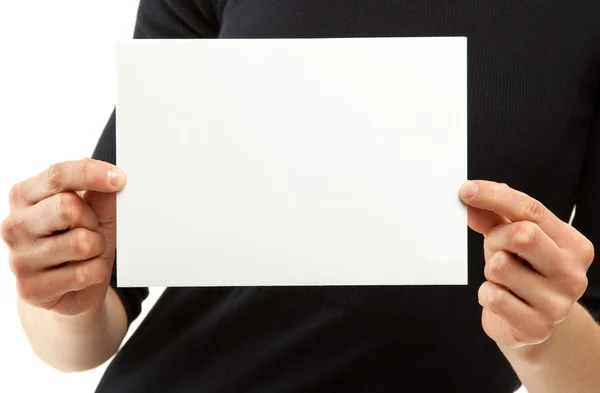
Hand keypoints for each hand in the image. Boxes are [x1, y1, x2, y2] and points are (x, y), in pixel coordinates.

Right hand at [0, 159, 126, 315]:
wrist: (73, 289)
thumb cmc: (82, 240)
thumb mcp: (95, 213)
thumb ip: (100, 195)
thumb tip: (113, 177)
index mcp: (24, 196)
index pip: (57, 176)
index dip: (91, 174)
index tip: (120, 178)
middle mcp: (14, 224)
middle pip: (66, 207)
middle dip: (93, 219)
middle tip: (94, 229)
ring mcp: (19, 258)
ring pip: (80, 243)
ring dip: (97, 247)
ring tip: (89, 252)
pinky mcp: (30, 288)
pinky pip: (83, 273)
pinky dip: (96, 272)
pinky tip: (85, 273)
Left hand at [459, 180, 594, 347]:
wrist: (530, 326)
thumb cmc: (521, 274)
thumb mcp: (510, 242)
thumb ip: (493, 218)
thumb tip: (470, 199)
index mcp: (573, 245)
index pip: (532, 210)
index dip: (494, 196)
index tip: (466, 190)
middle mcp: (572, 273)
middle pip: (522, 234)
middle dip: (496, 237)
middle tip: (493, 247)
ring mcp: (558, 303)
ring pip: (500, 266)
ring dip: (490, 270)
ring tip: (502, 279)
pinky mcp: (536, 326)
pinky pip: (492, 296)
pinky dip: (486, 294)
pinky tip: (500, 299)